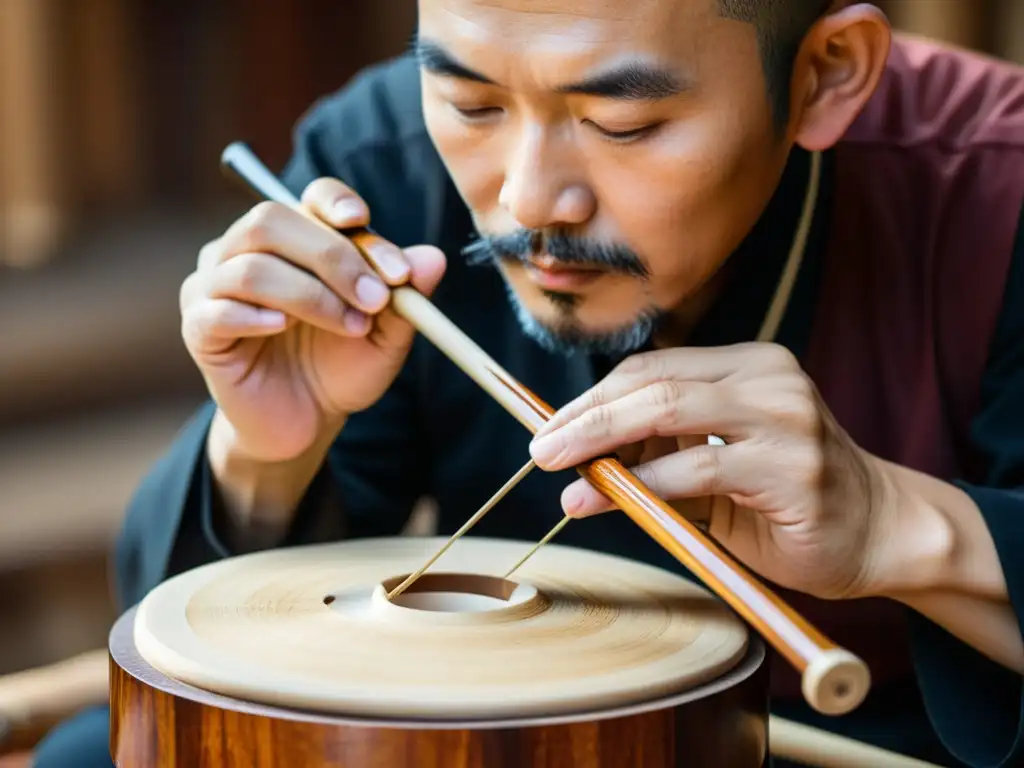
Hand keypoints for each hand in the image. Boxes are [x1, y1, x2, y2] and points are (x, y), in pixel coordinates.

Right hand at [180, 178, 444, 463]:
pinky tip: (282, 328)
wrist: (307, 420)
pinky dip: (254, 314)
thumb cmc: (342, 365)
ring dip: (309, 294)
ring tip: (350, 326)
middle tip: (378, 297)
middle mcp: (247, 249)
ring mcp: (215, 285)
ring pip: (250, 264)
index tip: (364, 224)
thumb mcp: (385, 335)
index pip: (311, 197)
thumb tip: (434, 258)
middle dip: (332, 256)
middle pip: (272, 220)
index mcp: (296, 237)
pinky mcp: (199, 327)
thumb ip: (406, 297)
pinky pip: (216, 309)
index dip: (336, 203)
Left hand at [528, 343, 897, 599]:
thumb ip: (658, 456)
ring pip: (669, 414)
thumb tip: (577, 462)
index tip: (549, 428)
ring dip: (603, 445)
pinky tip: (610, 498)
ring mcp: (786, 419)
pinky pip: (700, 469)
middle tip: (541, 448)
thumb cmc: (786, 499)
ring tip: (562, 474)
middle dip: (585, 417)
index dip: (592, 398)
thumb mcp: (715, 466)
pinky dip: (646, 483)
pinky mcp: (794, 468)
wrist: (880, 533)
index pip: (650, 369)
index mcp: (748, 366)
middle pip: (652, 384)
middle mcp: (769, 379)